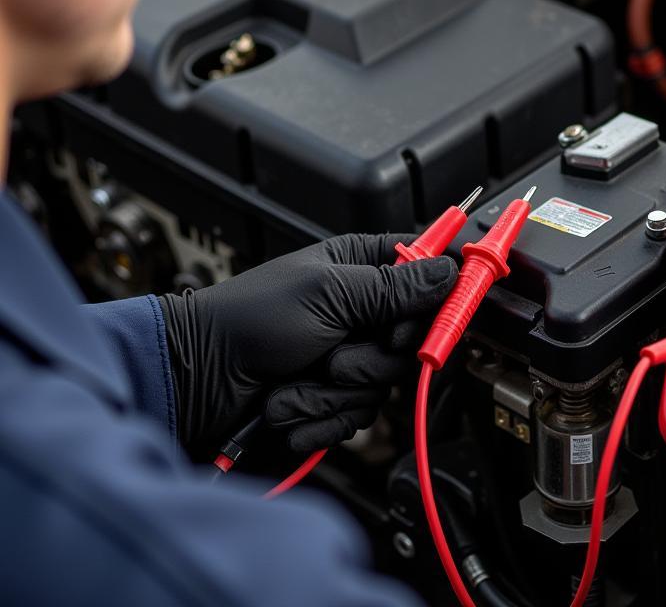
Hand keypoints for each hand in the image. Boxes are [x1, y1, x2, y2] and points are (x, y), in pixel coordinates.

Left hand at [159, 234, 456, 457]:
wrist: (200, 380)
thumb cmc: (249, 318)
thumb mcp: (328, 293)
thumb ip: (393, 286)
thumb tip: (447, 270)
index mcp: (361, 267)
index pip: (425, 271)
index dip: (434, 296)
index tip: (425, 319)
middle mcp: (361, 311)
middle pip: (412, 341)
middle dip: (371, 358)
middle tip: (338, 353)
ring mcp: (349, 356)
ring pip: (384, 384)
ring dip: (336, 390)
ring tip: (301, 376)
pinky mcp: (335, 396)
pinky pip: (358, 416)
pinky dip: (321, 415)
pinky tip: (291, 402)